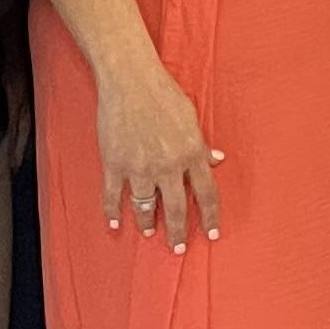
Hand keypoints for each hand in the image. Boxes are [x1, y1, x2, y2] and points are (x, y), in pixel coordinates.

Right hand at [95, 56, 223, 251]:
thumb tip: (217, 160)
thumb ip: (202, 144)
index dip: (209, 217)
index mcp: (191, 153)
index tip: (212, 235)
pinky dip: (112, 212)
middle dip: (177, 232)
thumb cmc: (164, 93)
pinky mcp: (115, 163)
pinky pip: (113, 195)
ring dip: (147, 222)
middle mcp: (168, 165)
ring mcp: (139, 167)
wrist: (130, 80)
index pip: (206, 193)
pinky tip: (114, 224)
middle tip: (178, 248)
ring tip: (149, 232)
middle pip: (176, 208)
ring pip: (145, 206)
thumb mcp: (191, 117)